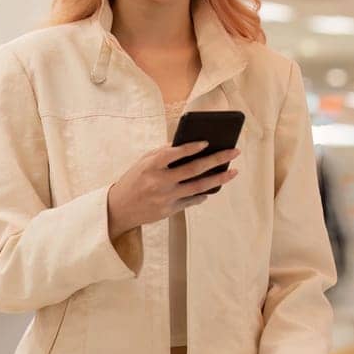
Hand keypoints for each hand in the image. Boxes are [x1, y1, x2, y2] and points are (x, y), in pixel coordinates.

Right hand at [107, 141, 240, 238]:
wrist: (118, 209)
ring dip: (219, 179)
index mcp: (151, 165)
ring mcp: (166, 198)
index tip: (207, 142)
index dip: (191, 147)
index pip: (174, 153)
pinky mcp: (169, 210)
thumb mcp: (144, 162)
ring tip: (233, 171)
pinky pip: (192, 200)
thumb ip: (164, 152)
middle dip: (217, 159)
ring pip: (199, 187)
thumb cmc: (134, 179)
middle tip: (234, 151)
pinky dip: (203, 193)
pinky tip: (213, 187)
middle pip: (194, 169)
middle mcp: (159, 181)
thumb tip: (189, 143)